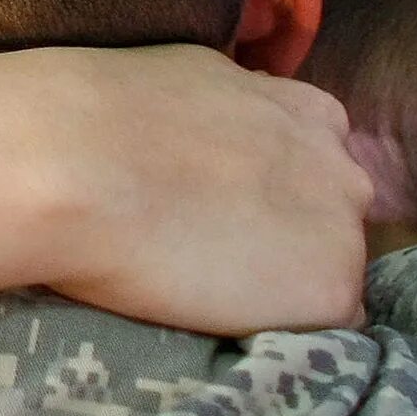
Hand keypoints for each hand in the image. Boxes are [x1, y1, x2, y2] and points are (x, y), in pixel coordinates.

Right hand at [33, 45, 374, 336]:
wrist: (73, 166)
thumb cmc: (101, 118)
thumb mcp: (188, 83)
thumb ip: (227, 113)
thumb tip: (213, 131)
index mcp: (309, 113)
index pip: (314, 170)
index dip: (268, 198)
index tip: (223, 213)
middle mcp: (340, 166)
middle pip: (329, 223)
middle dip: (284, 240)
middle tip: (210, 254)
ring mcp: (343, 231)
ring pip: (328, 276)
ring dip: (282, 289)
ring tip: (208, 293)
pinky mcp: (330, 291)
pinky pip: (324, 331)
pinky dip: (280, 333)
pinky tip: (221, 321)